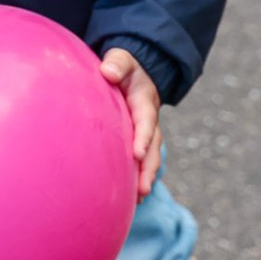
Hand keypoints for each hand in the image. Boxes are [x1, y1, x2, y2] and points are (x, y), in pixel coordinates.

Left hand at [100, 49, 160, 200]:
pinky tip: (129, 199)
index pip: (146, 121)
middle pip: (152, 149)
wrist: (131, 77)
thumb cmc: (122, 68)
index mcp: (144, 103)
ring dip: (145, 179)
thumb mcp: (122, 59)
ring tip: (139, 199)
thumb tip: (107, 71)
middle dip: (148, 169)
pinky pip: (139, 163)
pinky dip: (137, 179)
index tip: (137, 153)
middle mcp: (148, 123)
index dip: (143, 137)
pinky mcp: (136, 144)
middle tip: (143, 189)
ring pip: (149, 160)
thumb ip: (117, 63)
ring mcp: (145, 136)